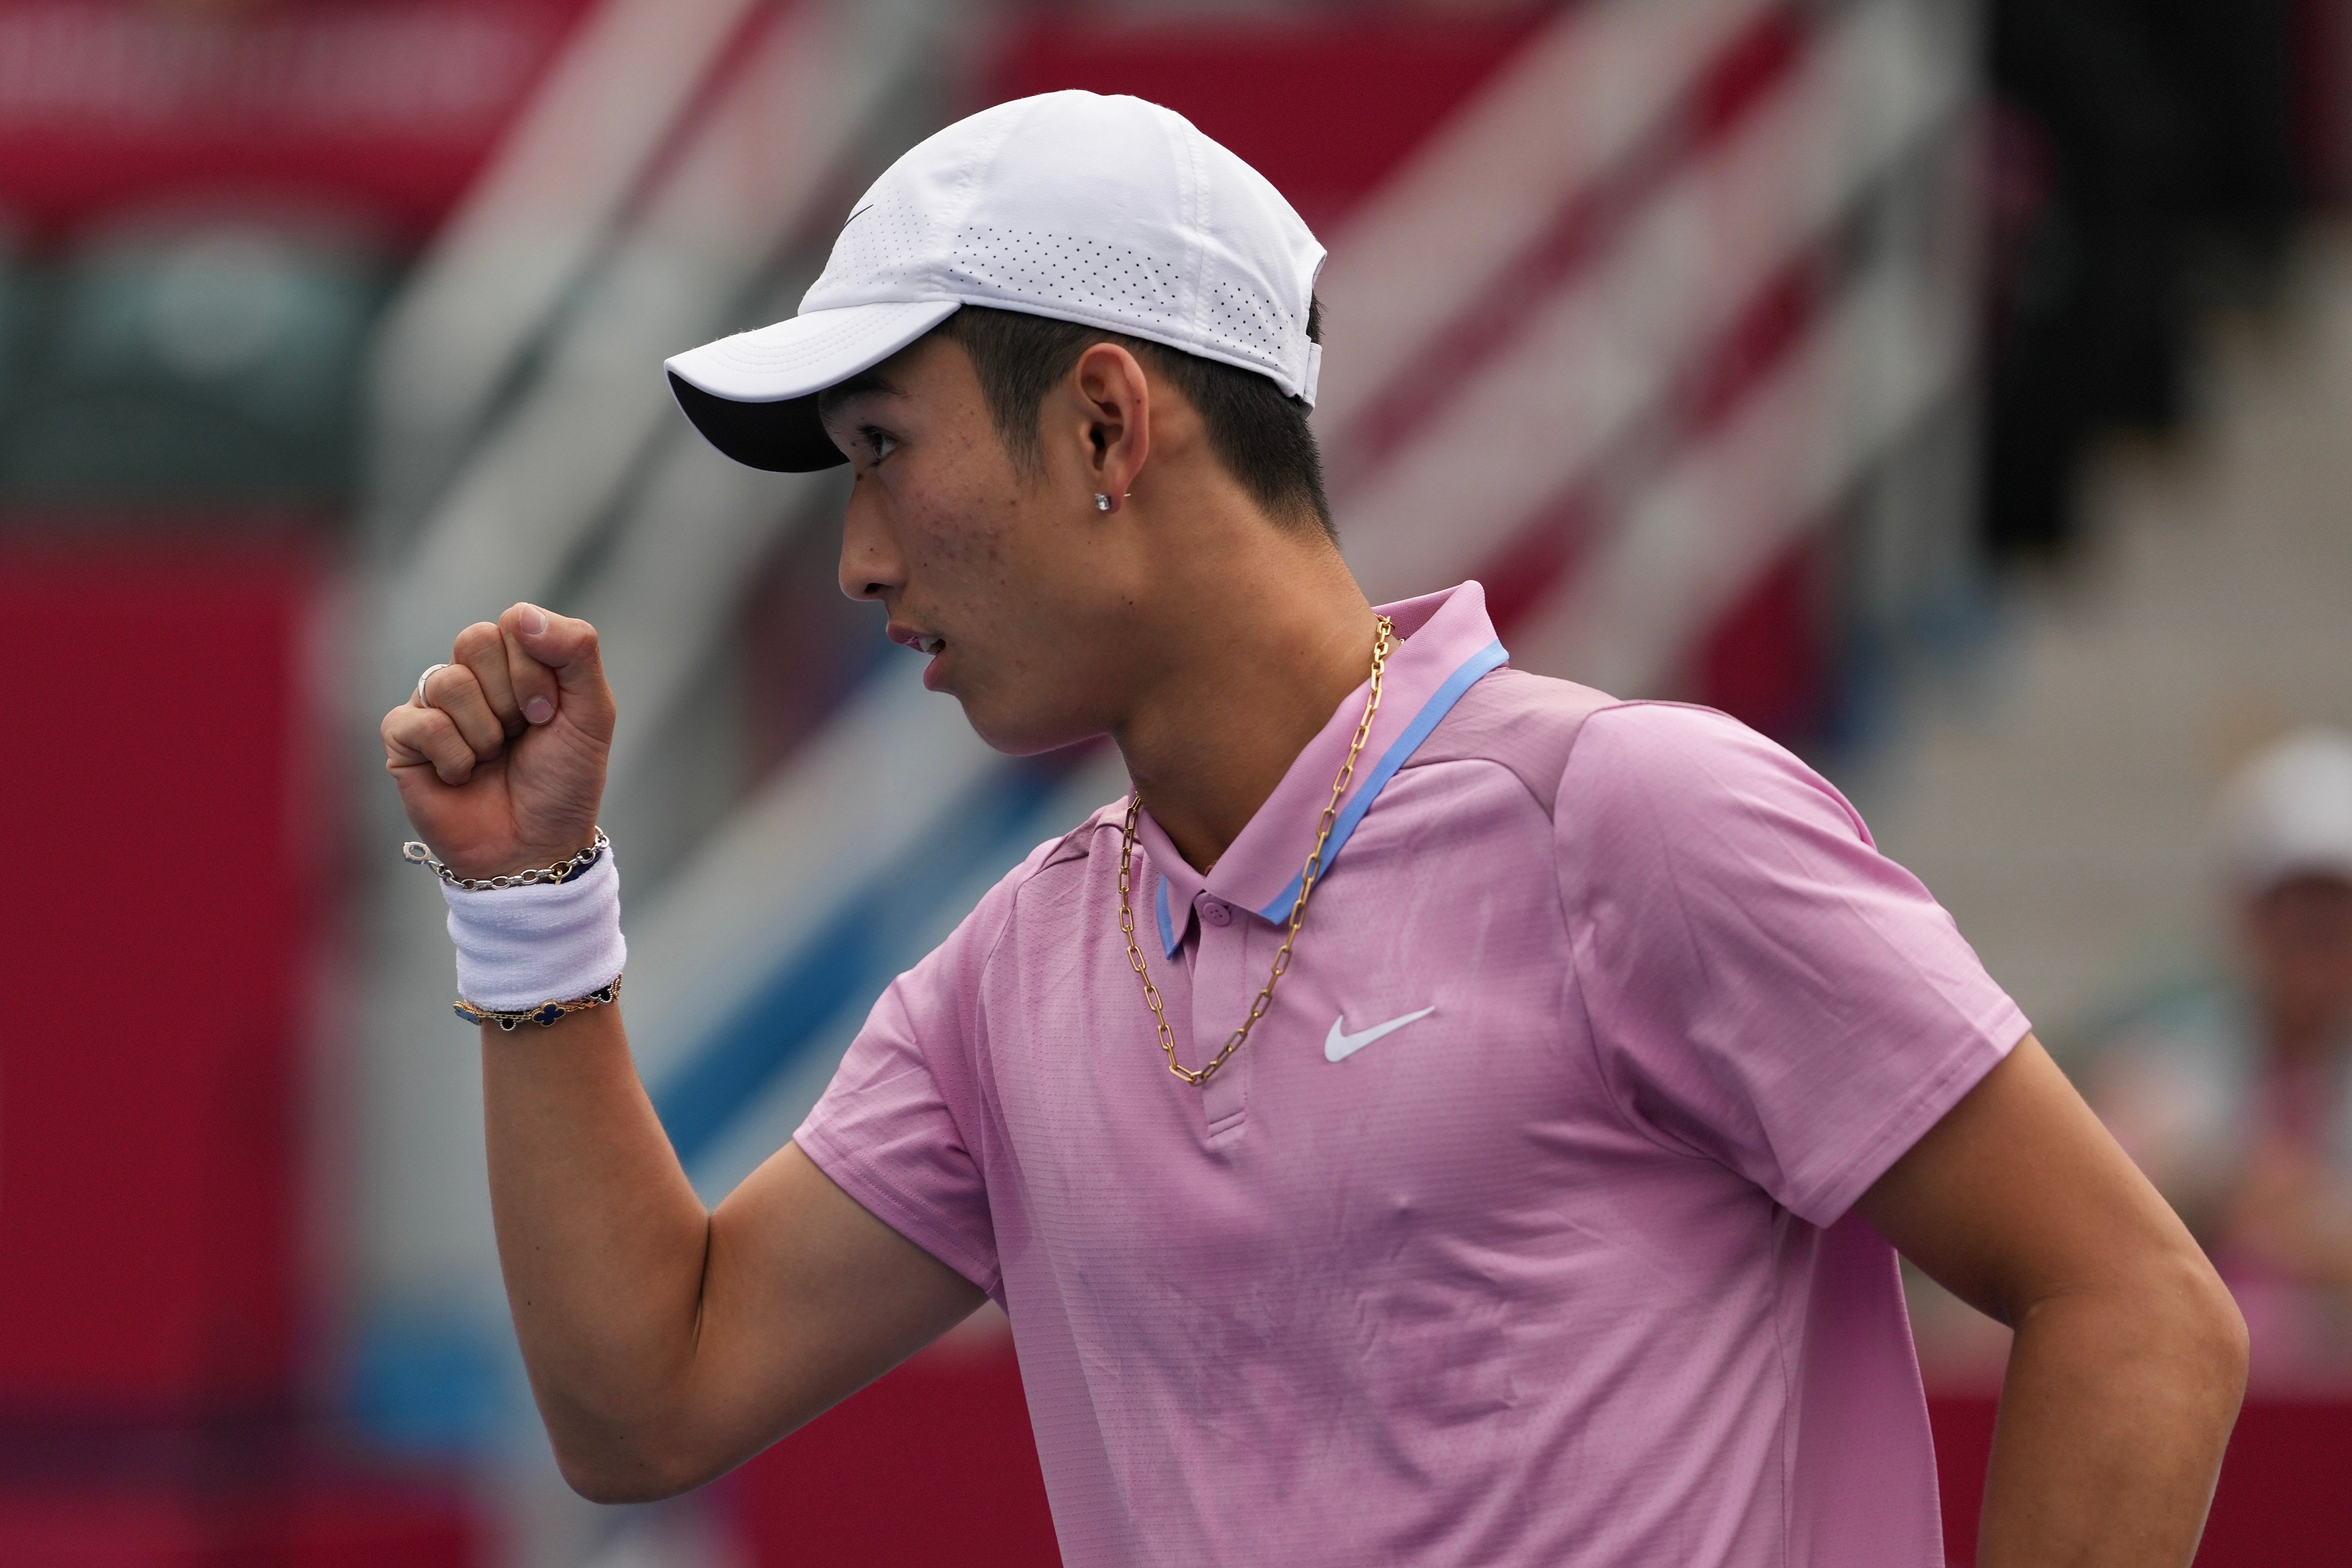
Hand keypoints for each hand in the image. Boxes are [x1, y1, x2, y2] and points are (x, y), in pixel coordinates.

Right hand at [382, 604, 614, 879]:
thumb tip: (522, 614)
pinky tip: (463, 776)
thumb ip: (575, 651)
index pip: (514, 623)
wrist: (535, 847)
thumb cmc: (563, 782)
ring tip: (493, 759)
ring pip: (448, 682)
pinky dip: (453, 756)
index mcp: (515, 661)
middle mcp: (471, 676)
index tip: (549, 714)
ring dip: (485, 733)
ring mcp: (433, 706)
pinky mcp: (403, 739)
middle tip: (523, 734)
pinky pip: (419, 722)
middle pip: (475, 640)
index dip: (535, 670)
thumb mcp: (592, 713)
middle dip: (512, 697)